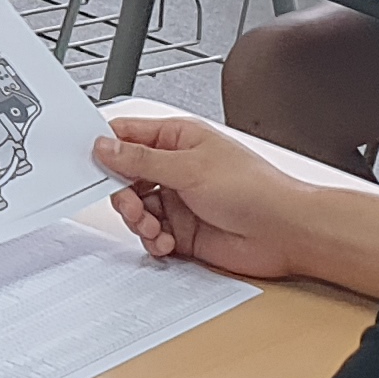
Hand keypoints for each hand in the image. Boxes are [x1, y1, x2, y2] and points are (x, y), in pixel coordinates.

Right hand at [94, 111, 320, 282]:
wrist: (286, 233)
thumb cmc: (255, 190)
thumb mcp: (190, 168)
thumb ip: (142, 159)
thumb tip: (105, 147)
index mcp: (178, 139)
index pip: (128, 136)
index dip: (107, 148)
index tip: (92, 164)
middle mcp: (175, 168)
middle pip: (125, 176)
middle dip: (122, 194)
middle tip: (131, 205)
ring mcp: (178, 200)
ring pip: (135, 208)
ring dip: (138, 221)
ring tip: (153, 228)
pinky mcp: (182, 230)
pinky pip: (151, 235)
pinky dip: (153, 240)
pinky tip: (166, 242)